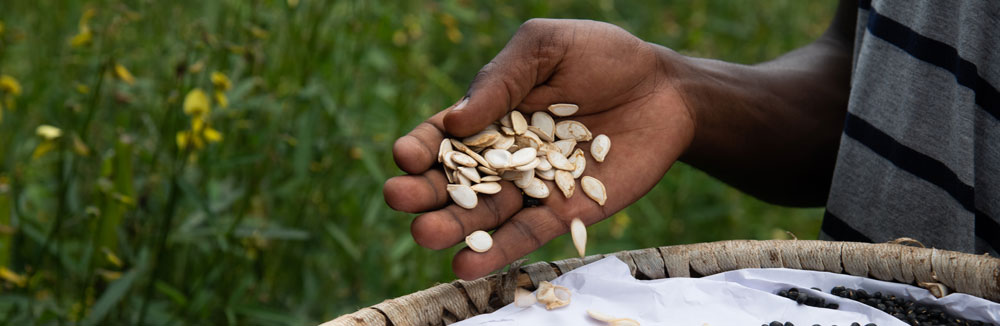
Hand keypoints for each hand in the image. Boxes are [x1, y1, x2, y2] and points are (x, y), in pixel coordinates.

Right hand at [384, 19, 694, 279]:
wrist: (666, 90)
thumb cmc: (604, 57)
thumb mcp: (546, 47)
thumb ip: (501, 78)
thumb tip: (455, 121)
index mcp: (491, 114)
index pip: (444, 136)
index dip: (421, 147)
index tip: (405, 157)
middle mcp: (505, 157)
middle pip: (456, 181)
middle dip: (425, 192)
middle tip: (400, 198)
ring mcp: (532, 188)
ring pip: (484, 215)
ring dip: (453, 228)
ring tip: (425, 235)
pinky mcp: (564, 213)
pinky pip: (526, 236)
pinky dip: (498, 251)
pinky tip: (467, 265)